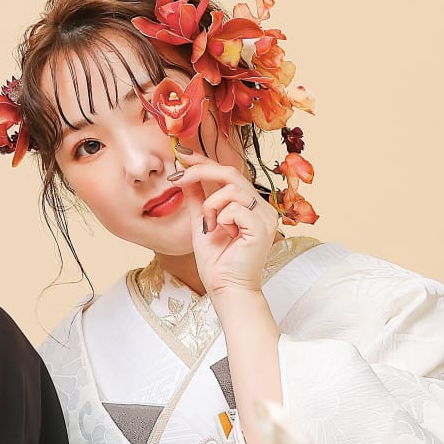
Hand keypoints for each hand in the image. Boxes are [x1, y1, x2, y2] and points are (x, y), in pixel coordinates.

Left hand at [176, 150, 279, 299]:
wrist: (225, 289)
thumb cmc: (216, 262)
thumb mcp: (201, 222)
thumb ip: (197, 198)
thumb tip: (185, 174)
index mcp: (249, 205)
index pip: (228, 174)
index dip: (205, 161)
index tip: (182, 154)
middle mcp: (261, 207)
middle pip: (231, 173)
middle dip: (201, 171)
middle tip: (178, 178)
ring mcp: (265, 216)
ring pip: (231, 189)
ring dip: (211, 206)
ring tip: (211, 227)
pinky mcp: (263, 227)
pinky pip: (235, 208)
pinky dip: (221, 219)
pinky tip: (224, 234)